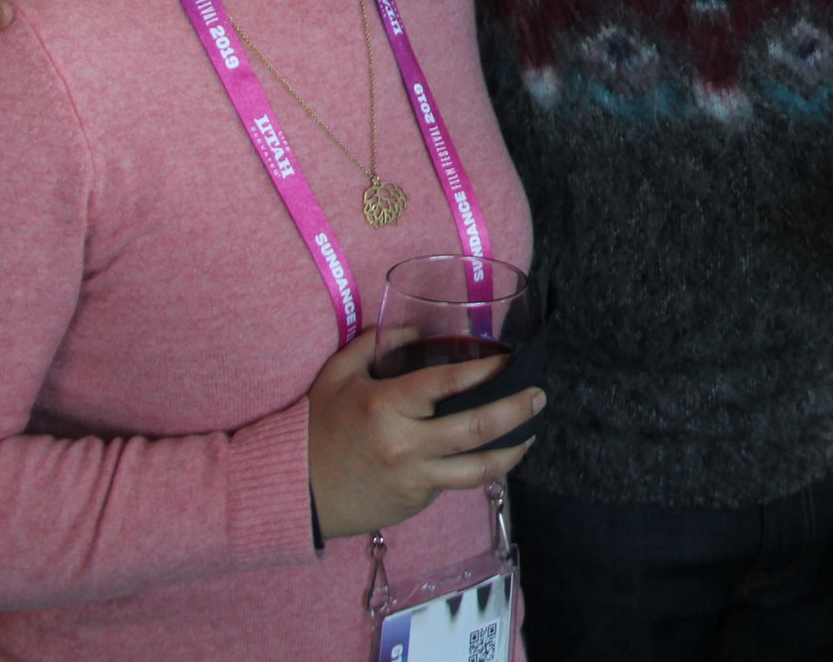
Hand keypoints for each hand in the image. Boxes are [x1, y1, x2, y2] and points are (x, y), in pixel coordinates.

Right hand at [304, 331, 544, 539]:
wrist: (293, 492)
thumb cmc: (316, 427)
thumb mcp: (337, 375)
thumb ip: (374, 344)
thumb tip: (417, 330)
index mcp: (387, 406)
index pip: (447, 383)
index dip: (485, 370)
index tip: (509, 360)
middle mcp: (406, 445)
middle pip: (477, 428)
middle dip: (516, 410)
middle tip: (539, 396)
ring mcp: (414, 479)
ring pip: (478, 468)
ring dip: (512, 450)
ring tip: (530, 434)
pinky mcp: (415, 502)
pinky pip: (452, 482)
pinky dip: (471, 467)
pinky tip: (485, 453)